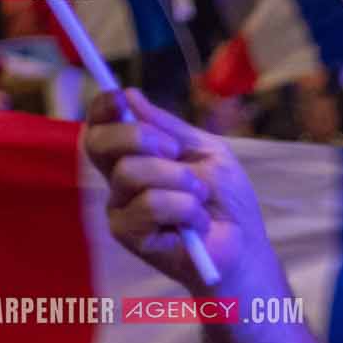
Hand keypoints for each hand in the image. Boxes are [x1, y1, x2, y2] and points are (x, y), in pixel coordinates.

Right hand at [84, 89, 276, 293]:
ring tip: (201, 196)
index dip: (102, 108)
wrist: (243, 245)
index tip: (120, 98)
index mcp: (134, 156)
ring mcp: (121, 208)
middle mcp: (120, 180)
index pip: (101, 126)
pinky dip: (184, 208)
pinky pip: (149, 205)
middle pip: (99, 143)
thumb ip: (170, 128)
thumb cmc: (226, 200)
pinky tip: (198, 222)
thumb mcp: (206, 152)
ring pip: (130, 172)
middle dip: (137, 136)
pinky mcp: (128, 235)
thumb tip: (131, 97)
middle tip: (174, 149)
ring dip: (178, 179)